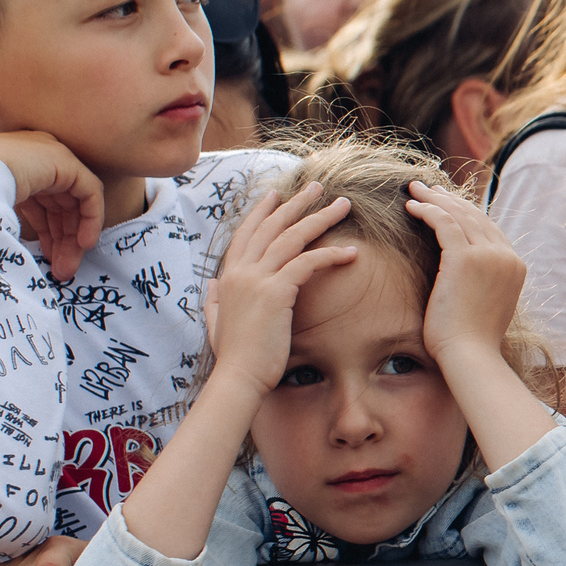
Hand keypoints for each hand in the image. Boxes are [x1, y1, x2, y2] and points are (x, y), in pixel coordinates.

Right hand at [0, 132, 102, 280]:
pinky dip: (91, 218)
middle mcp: (33, 160)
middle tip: (60, 271)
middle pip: (58, 206)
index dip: (45, 234)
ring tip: (66, 269)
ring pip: (74, 203)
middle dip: (60, 241)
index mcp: (11, 169)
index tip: (46, 260)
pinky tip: (84, 244)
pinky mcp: (64, 161)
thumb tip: (4, 252)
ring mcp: (49, 157)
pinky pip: (89, 192)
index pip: (39, 204)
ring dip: (72, 238)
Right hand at [205, 184, 356, 393]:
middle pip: (271, 227)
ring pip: (292, 238)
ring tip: (342, 205)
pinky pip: (307, 263)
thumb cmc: (234, 356)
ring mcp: (256, 279)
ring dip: (319, 218)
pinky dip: (331, 255)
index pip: (246, 234)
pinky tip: (352, 253)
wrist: (237, 378)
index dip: (262, 212)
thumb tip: (213, 285)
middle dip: (295, 204)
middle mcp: (240, 272)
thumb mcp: (216, 322)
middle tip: (316, 187)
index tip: (277, 194)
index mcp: (227, 277)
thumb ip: (214, 301)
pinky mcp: (275, 292)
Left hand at [405, 182, 526, 371]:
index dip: (464, 211)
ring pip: (459, 214)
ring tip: (414, 191)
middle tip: (426, 188)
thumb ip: (483, 280)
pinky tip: (411, 207)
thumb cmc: (470, 339)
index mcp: (515, 265)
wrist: (470, 354)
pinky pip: (444, 223)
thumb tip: (465, 273)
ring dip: (434, 199)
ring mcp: (489, 255)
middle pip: (475, 215)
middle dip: (449, 198)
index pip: (489, 227)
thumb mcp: (485, 303)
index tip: (444, 202)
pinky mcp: (466, 258)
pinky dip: (427, 211)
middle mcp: (506, 256)